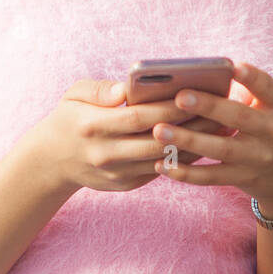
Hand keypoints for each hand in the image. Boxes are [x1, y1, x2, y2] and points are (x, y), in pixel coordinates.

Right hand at [33, 79, 231, 193]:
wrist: (52, 161)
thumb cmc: (70, 117)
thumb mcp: (74, 94)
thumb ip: (100, 89)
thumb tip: (127, 88)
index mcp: (93, 126)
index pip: (138, 117)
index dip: (168, 107)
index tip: (196, 93)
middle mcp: (106, 153)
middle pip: (157, 141)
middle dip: (191, 127)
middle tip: (221, 112)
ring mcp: (116, 173)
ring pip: (163, 160)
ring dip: (195, 146)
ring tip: (221, 128)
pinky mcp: (125, 185)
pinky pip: (160, 172)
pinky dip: (183, 159)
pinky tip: (204, 145)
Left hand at [150, 62, 272, 217]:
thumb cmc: (269, 126)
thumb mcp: (272, 106)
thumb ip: (247, 91)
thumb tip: (200, 75)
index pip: (267, 88)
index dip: (252, 77)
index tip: (232, 66)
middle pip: (238, 117)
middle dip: (208, 106)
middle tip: (179, 97)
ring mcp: (259, 158)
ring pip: (221, 149)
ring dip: (188, 140)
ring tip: (159, 130)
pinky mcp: (243, 178)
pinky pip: (211, 177)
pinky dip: (186, 172)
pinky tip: (162, 165)